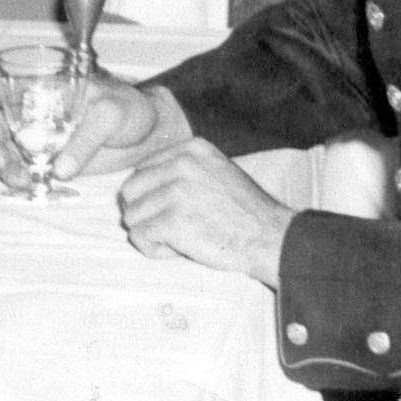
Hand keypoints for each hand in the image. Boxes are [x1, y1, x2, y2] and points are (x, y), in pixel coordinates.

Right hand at [0, 78, 189, 191]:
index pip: (3, 88)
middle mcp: (34, 112)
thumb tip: (61, 168)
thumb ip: (87, 138)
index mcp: (45, 89)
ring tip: (19, 183)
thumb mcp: (112, 114)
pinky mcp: (46, 159)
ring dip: (2, 167)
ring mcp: (38, 137)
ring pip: (5, 149)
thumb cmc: (130, 110)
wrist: (148, 135)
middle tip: (7, 168)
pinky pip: (18, 166)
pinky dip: (0, 176)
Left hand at [116, 133, 293, 287]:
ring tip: (179, 239)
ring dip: (151, 233)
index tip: (178, 210)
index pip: (142, 170)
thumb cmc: (244, 212)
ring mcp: (176, 192)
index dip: (153, 196)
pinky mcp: (172, 221)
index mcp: (190, 149)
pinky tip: (178, 250)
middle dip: (146, 213)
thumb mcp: (215, 172)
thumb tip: (135, 185)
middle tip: (172, 228)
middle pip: (130, 191)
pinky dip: (154, 249)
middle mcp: (181, 165)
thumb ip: (180, 170)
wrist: (270, 237)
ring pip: (132, 216)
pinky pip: (139, 237)